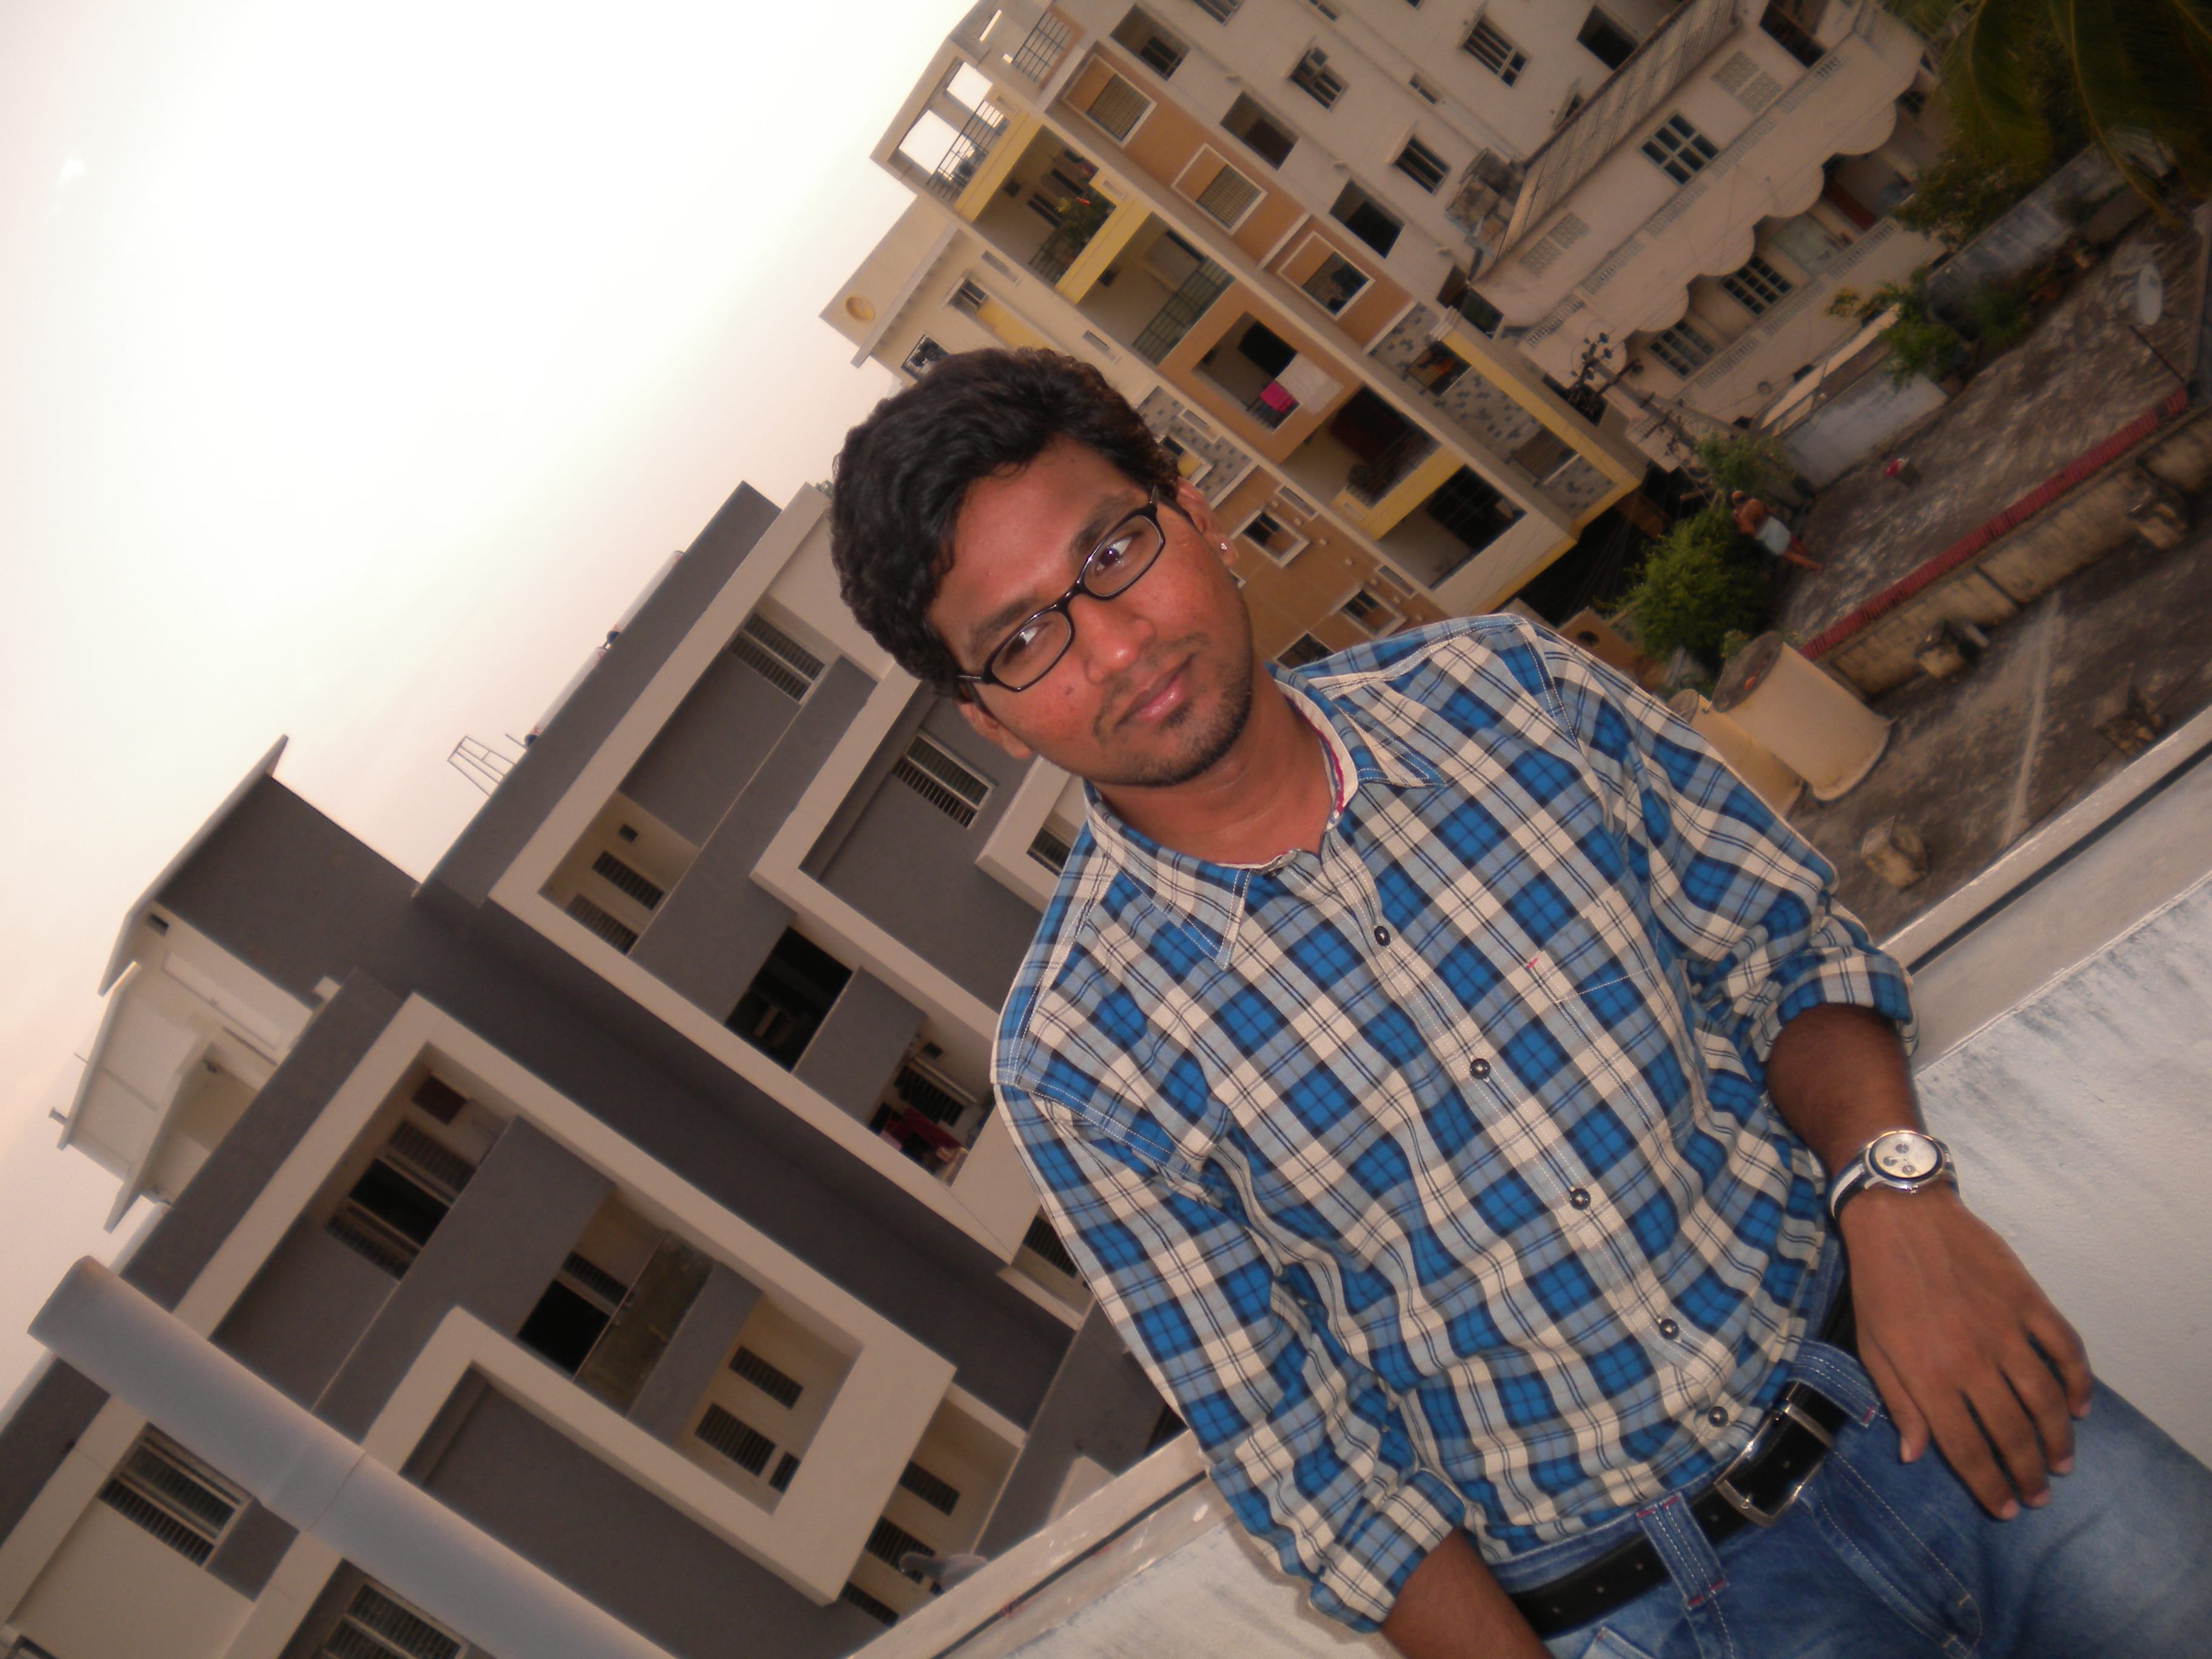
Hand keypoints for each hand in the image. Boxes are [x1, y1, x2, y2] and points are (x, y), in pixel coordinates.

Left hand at [1838, 1186, 2092, 1516]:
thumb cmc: (1877, 1283)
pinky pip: (2066, 1350)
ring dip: (2058, 1438)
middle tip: (2040, 1495)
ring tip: (2061, 1463)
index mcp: (1928, 1377)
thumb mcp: (1871, 1347)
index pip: (1966, 1450)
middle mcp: (1972, 1361)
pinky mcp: (2028, 1301)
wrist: (1900, 1216)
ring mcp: (2005, 1331)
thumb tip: (1914, 1453)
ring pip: (2045, 1400)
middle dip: (2029, 1474)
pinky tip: (2080, 1406)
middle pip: (2011, 1433)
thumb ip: (1897, 1402)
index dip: (1990, 1486)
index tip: (2007, 1508)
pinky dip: (2079, 1382)